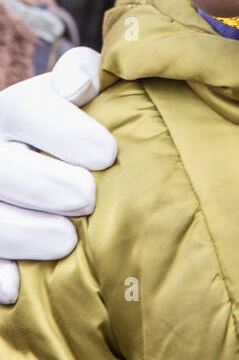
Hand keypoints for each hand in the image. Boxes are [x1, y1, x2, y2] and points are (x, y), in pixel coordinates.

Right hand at [0, 46, 116, 303]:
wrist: (35, 160)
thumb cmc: (72, 125)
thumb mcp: (77, 90)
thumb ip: (83, 74)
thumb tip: (78, 86)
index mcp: (11, 110)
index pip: (27, 109)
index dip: (67, 132)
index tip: (107, 153)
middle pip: (3, 168)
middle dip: (49, 186)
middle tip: (89, 199)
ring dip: (25, 234)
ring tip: (67, 241)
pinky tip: (18, 285)